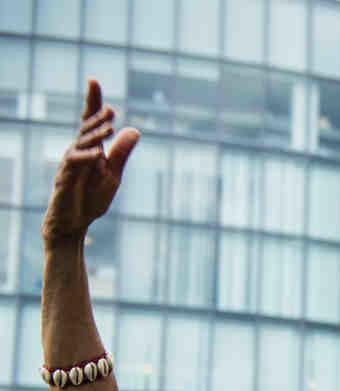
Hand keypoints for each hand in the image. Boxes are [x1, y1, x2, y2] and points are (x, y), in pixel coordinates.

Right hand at [42, 78, 139, 244]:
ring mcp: (70, 164)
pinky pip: (74, 165)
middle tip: (112, 108)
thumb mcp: (112, 175)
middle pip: (85, 128)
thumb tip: (134, 130)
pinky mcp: (65, 179)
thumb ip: (121, 154)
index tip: (93, 80)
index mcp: (91, 149)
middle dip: (96, 116)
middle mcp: (78, 152)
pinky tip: (97, 155)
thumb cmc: (91, 197)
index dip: (93, 101)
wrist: (74, 221)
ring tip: (109, 126)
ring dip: (94, 135)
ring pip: (81, 143)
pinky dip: (85, 159)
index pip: (91, 121)